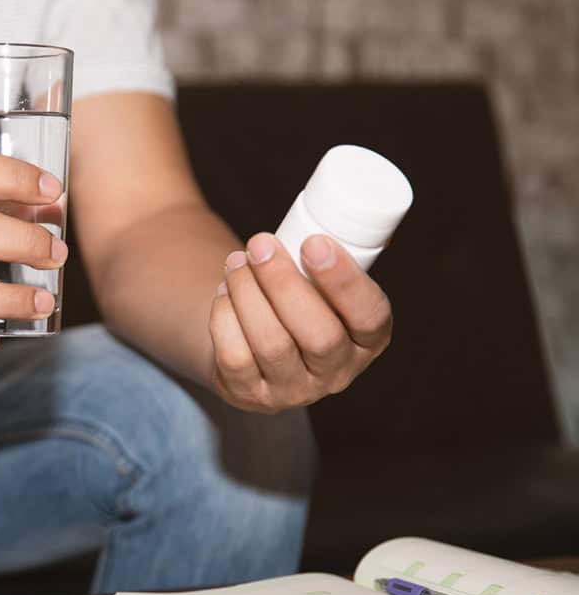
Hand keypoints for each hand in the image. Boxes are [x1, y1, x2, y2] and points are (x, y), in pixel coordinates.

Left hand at [208, 232, 391, 413]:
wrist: (249, 339)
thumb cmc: (294, 294)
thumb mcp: (322, 280)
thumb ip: (330, 253)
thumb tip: (336, 198)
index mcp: (368, 339)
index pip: (370, 317)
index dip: (344, 281)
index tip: (314, 242)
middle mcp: (336, 373)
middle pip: (317, 334)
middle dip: (284, 283)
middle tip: (260, 243)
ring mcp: (292, 390)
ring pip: (272, 344)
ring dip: (248, 292)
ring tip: (237, 260)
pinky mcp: (249, 395)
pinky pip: (234, 358)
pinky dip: (224, 316)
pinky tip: (223, 291)